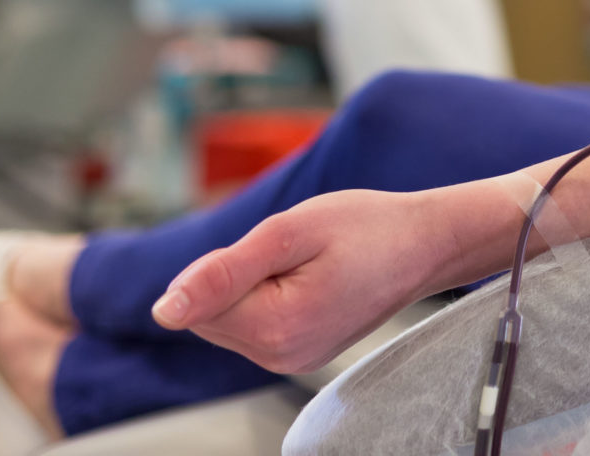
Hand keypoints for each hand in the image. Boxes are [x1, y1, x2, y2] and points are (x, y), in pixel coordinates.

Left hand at [150, 188, 461, 373]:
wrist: (426, 244)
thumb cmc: (367, 228)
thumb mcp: (290, 232)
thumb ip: (222, 272)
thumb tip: (164, 311)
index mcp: (275, 329)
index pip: (198, 303)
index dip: (228, 262)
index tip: (277, 248)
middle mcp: (279, 357)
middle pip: (210, 316)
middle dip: (237, 275)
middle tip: (295, 253)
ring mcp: (291, 360)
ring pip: (230, 319)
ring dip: (253, 284)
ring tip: (307, 263)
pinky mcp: (299, 353)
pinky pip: (255, 323)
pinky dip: (269, 295)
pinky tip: (311, 278)